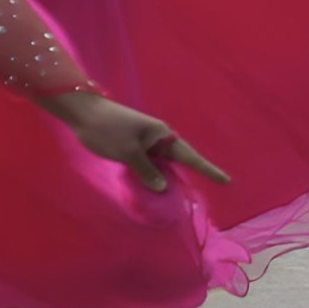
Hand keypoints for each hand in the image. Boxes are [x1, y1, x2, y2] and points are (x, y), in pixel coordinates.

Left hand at [45, 88, 228, 195]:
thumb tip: (163, 186)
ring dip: (167, 176)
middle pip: (177, 160)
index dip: (208, 170)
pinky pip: (148, 161)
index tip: (227, 181)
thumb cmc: (106, 129)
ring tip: (177, 195)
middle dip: (188, 175)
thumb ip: (147, 171)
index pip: (190, 156)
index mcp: (162, 135)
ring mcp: (144, 140)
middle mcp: (157, 137)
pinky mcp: (132, 143)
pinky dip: (152, 173)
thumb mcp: (128, 153)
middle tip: (202, 191)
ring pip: (162, 162)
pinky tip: (153, 184)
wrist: (81, 112)